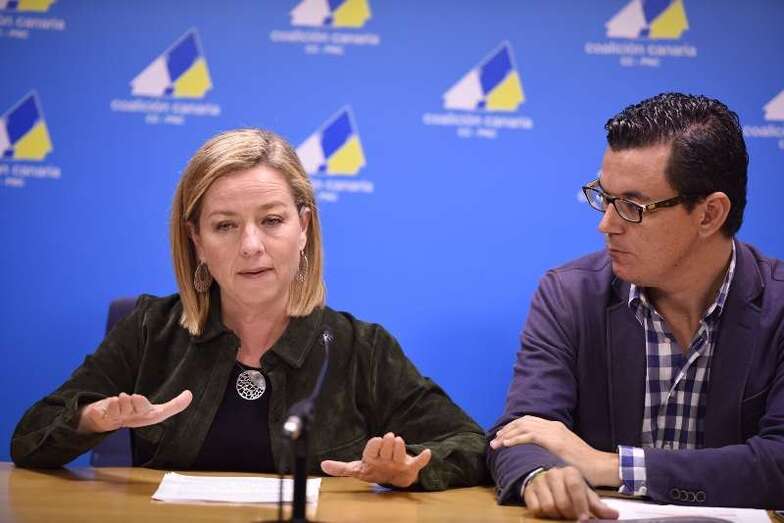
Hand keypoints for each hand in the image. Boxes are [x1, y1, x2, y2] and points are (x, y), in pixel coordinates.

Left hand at [76, 390, 192, 433]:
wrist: (111, 421)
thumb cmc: (137, 415)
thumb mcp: (157, 412)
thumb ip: (174, 405)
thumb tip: (190, 394)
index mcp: (148, 417)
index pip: (152, 412)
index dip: (142, 403)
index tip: (137, 396)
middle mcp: (134, 419)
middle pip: (133, 406)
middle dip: (131, 400)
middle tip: (129, 397)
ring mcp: (119, 419)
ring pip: (120, 406)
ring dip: (118, 401)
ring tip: (120, 401)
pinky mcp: (105, 418)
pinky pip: (105, 410)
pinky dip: (108, 405)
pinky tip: (110, 405)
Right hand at [320, 432, 431, 487]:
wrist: (393, 481)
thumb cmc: (373, 471)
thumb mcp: (357, 469)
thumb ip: (341, 468)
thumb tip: (322, 465)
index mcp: (372, 463)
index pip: (373, 446)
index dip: (376, 442)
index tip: (377, 441)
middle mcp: (385, 464)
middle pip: (388, 443)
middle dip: (389, 439)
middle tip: (388, 441)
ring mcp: (398, 465)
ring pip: (401, 448)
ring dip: (400, 443)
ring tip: (397, 443)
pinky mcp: (411, 467)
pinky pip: (419, 462)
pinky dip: (424, 458)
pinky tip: (428, 453)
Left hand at [490, 415, 618, 486]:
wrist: (598, 465)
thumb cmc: (582, 463)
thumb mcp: (563, 451)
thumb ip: (550, 447)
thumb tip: (536, 452)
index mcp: (555, 427)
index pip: (529, 421)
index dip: (513, 427)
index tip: (502, 435)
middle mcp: (553, 426)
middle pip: (523, 421)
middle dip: (507, 429)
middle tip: (495, 438)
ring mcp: (553, 431)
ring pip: (523, 427)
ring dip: (507, 434)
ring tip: (496, 443)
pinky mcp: (553, 440)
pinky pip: (528, 436)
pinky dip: (515, 439)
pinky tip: (506, 445)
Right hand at [523, 466, 618, 519]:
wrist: (546, 479)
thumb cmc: (569, 488)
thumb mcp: (585, 494)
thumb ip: (598, 505)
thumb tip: (614, 515)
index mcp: (570, 472)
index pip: (576, 487)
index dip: (580, 504)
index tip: (584, 519)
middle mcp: (553, 474)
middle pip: (562, 501)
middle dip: (569, 514)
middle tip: (572, 516)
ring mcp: (539, 481)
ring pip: (548, 506)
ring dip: (556, 514)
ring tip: (560, 512)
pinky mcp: (528, 490)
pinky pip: (535, 508)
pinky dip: (542, 513)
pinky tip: (548, 510)